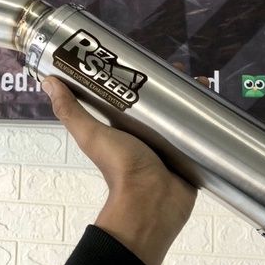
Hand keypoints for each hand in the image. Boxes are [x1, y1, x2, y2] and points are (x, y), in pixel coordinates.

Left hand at [41, 74, 202, 264]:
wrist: (151, 204)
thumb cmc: (120, 167)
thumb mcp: (92, 135)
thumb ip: (71, 111)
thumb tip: (48, 81)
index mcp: (125, 126)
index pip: (133, 93)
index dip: (140, 75)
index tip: (149, 59)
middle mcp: (148, 134)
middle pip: (161, 102)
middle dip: (172, 84)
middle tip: (182, 69)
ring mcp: (171, 144)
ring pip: (182, 113)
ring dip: (191, 97)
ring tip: (201, 81)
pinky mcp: (190, 155)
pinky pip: (200, 132)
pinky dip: (207, 118)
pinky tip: (216, 103)